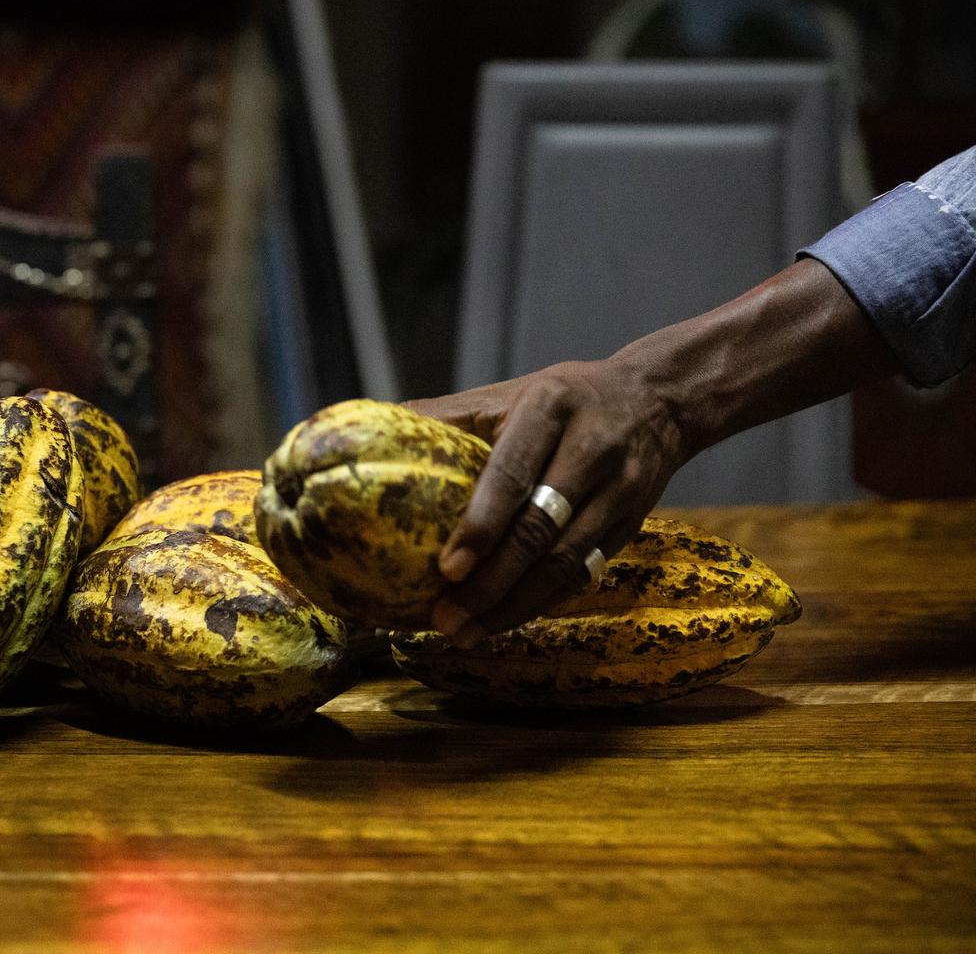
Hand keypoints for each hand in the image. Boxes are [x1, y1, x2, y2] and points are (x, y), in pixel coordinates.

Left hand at [404, 357, 688, 644]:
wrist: (659, 401)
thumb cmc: (562, 400)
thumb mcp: (508, 394)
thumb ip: (445, 416)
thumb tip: (369, 431)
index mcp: (551, 407)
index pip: (515, 471)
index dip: (482, 522)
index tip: (448, 568)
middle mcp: (592, 449)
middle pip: (541, 529)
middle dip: (491, 582)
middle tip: (444, 618)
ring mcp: (620, 492)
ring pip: (566, 563)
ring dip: (514, 607)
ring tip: (464, 633)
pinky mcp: (632, 527)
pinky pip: (582, 575)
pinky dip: (539, 604)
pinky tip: (501, 623)